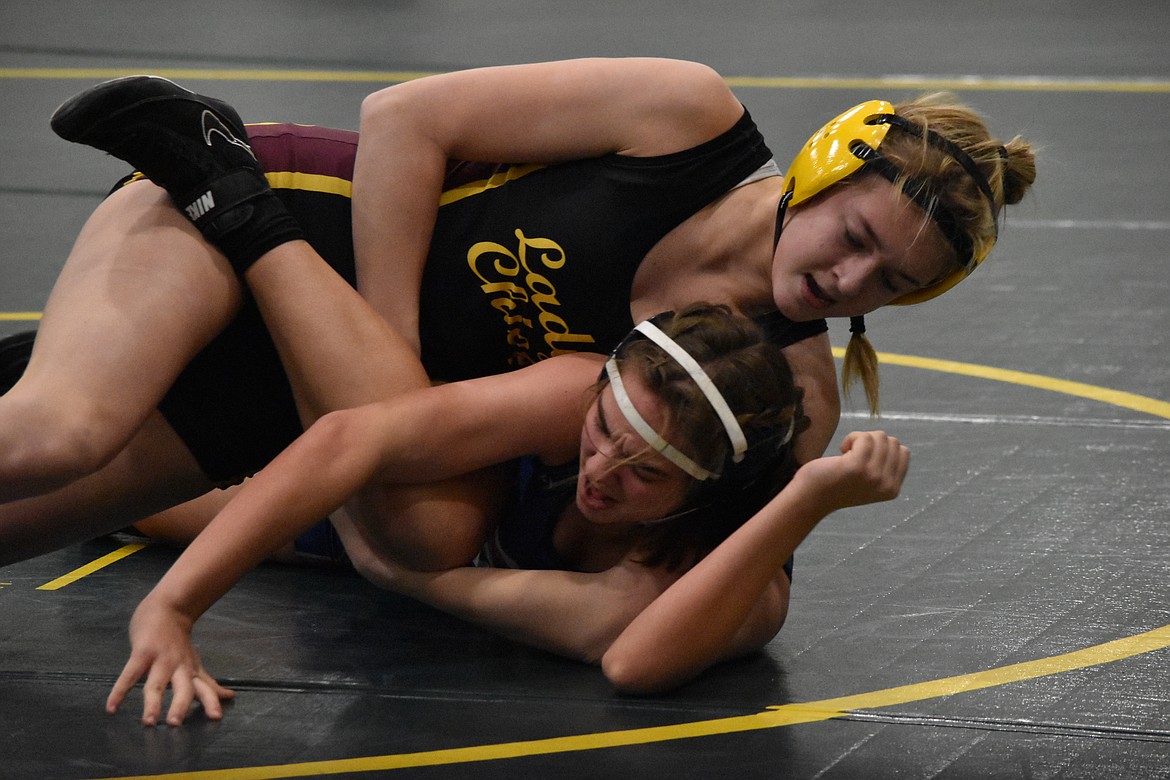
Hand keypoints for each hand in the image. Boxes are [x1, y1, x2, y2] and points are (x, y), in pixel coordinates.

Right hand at [106, 595, 234, 725]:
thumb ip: (209, 683)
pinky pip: (129, 675)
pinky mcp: (141, 653)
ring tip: (148, 722)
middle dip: (180, 705)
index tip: (216, 718)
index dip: (212, 701)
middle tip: (175, 725)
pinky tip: (112, 708)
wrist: (168, 607)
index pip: (205, 688)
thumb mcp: (196, 663)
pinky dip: (120, 691)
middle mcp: (179, 666)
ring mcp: (160, 659)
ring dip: (152, 702)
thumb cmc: (179, 642)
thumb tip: (229, 697)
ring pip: (156, 684)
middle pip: (183, 687)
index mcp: (192, 671)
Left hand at [794, 430, 909, 512]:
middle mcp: (886, 484)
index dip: (883, 448)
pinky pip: (864, 437)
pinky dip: (851, 438)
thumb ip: (884, 468)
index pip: (903, 452)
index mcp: (892, 489)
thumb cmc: (835, 486)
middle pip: (892, 442)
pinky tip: (841, 450)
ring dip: (860, 439)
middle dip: (872, 442)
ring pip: (879, 437)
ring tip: (847, 454)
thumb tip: (895, 443)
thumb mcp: (869, 482)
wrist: (810, 498)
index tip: (866, 458)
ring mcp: (873, 475)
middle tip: (854, 456)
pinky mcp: (857, 466)